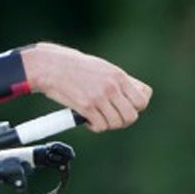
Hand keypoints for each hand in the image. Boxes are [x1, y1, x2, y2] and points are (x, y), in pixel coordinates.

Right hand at [21, 42, 151, 131]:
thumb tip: (132, 95)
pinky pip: (100, 126)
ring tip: (97, 118)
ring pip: (117, 123)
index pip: (143, 99)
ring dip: (107, 124)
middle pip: (132, 115)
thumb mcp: (102, 68)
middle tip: (110, 117)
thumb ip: (118, 81)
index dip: (136, 108)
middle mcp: (112, 87)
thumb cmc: (74, 67)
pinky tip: (87, 119)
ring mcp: (99, 97)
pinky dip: (94, 126)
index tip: (124, 107)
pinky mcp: (86, 107)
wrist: (51, 66)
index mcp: (118, 76)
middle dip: (123, 120)